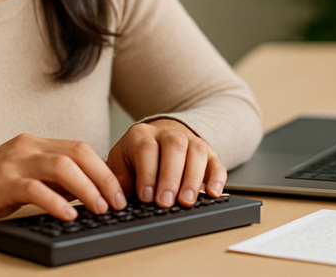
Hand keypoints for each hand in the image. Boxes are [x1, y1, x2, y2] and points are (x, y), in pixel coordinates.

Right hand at [0, 134, 127, 228]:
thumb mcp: (22, 178)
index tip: (120, 192)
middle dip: (103, 177)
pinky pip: (35, 188)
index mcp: (34, 144)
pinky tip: (68, 215)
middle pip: (78, 152)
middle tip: (118, 202)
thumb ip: (50, 180)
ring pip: (62, 166)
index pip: (80, 149)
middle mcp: (26, 147)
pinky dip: (56, 201)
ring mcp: (12, 162)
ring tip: (99, 208)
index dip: (104, 169)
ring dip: (87, 188)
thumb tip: (87, 193)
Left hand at [106, 119, 225, 208]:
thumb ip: (119, 179)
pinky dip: (217, 178)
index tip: (146, 196)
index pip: (146, 149)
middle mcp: (168, 133)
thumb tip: (118, 200)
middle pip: (174, 147)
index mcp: (142, 135)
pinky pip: (216, 162)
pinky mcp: (208, 153)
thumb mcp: (121, 163)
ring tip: (186, 201)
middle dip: (170, 177)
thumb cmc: (137, 157)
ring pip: (196, 152)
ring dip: (192, 178)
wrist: (159, 138)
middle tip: (166, 201)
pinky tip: (213, 193)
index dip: (147, 173)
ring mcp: (191, 141)